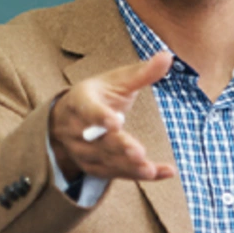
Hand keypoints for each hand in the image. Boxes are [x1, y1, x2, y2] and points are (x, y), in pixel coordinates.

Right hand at [49, 52, 177, 182]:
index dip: (100, 117)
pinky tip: (163, 173)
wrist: (66, 121)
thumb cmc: (98, 96)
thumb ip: (141, 74)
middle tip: (137, 152)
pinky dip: (139, 175)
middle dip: (118, 147)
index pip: (89, 110)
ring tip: (150, 170)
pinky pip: (117, 174)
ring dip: (128, 167)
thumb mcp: (115, 81)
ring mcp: (84, 152)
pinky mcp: (94, 168)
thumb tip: (167, 56)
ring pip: (106, 161)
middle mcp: (77, 130)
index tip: (115, 122)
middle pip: (98, 141)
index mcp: (80, 102)